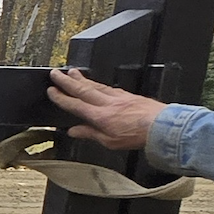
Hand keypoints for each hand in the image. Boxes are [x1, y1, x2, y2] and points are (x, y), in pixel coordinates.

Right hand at [47, 68, 163, 152]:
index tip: (51, 91)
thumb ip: (90, 134)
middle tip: (55, 73)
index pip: (75, 104)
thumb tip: (74, 131)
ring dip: (81, 78)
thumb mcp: (109, 141)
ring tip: (72, 72)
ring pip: (95, 85)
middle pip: (82, 89)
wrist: (162, 126)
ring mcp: (118, 97)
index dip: (61, 97)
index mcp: (99, 116)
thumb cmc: (138, 135)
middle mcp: (107, 103)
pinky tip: (97, 82)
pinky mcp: (128, 95)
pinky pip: (108, 87)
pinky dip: (98, 83)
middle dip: (66, 81)